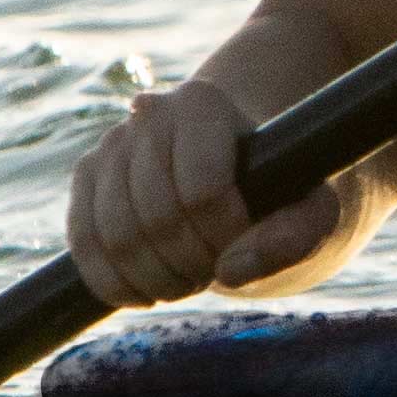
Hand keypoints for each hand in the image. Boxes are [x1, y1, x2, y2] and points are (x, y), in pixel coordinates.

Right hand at [63, 73, 345, 309]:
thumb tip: (230, 270)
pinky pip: (84, 247)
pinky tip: (149, 291)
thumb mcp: (312, 210)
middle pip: (157, 219)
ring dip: (158, 279)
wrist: (240, 176)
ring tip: (190, 277)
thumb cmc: (281, 192)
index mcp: (204, 105)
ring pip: (116, 238)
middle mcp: (148, 114)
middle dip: (192, 263)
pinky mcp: (86, 182)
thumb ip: (295, 236)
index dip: (225, 236)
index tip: (244, 244)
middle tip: (217, 268)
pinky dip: (115, 284)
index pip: (202, 190)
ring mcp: (110, 146)